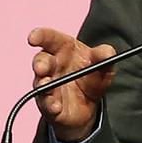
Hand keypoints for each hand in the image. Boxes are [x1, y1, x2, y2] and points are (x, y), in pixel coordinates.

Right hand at [28, 27, 116, 142]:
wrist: (91, 106)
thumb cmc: (91, 76)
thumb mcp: (103, 66)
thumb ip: (105, 56)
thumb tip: (108, 53)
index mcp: (63, 50)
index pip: (49, 39)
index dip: (40, 36)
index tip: (33, 37)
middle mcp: (52, 66)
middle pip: (41, 61)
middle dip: (40, 63)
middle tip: (41, 67)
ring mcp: (48, 86)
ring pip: (40, 83)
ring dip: (43, 83)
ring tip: (46, 84)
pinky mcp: (49, 105)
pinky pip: (47, 105)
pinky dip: (50, 105)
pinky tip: (56, 106)